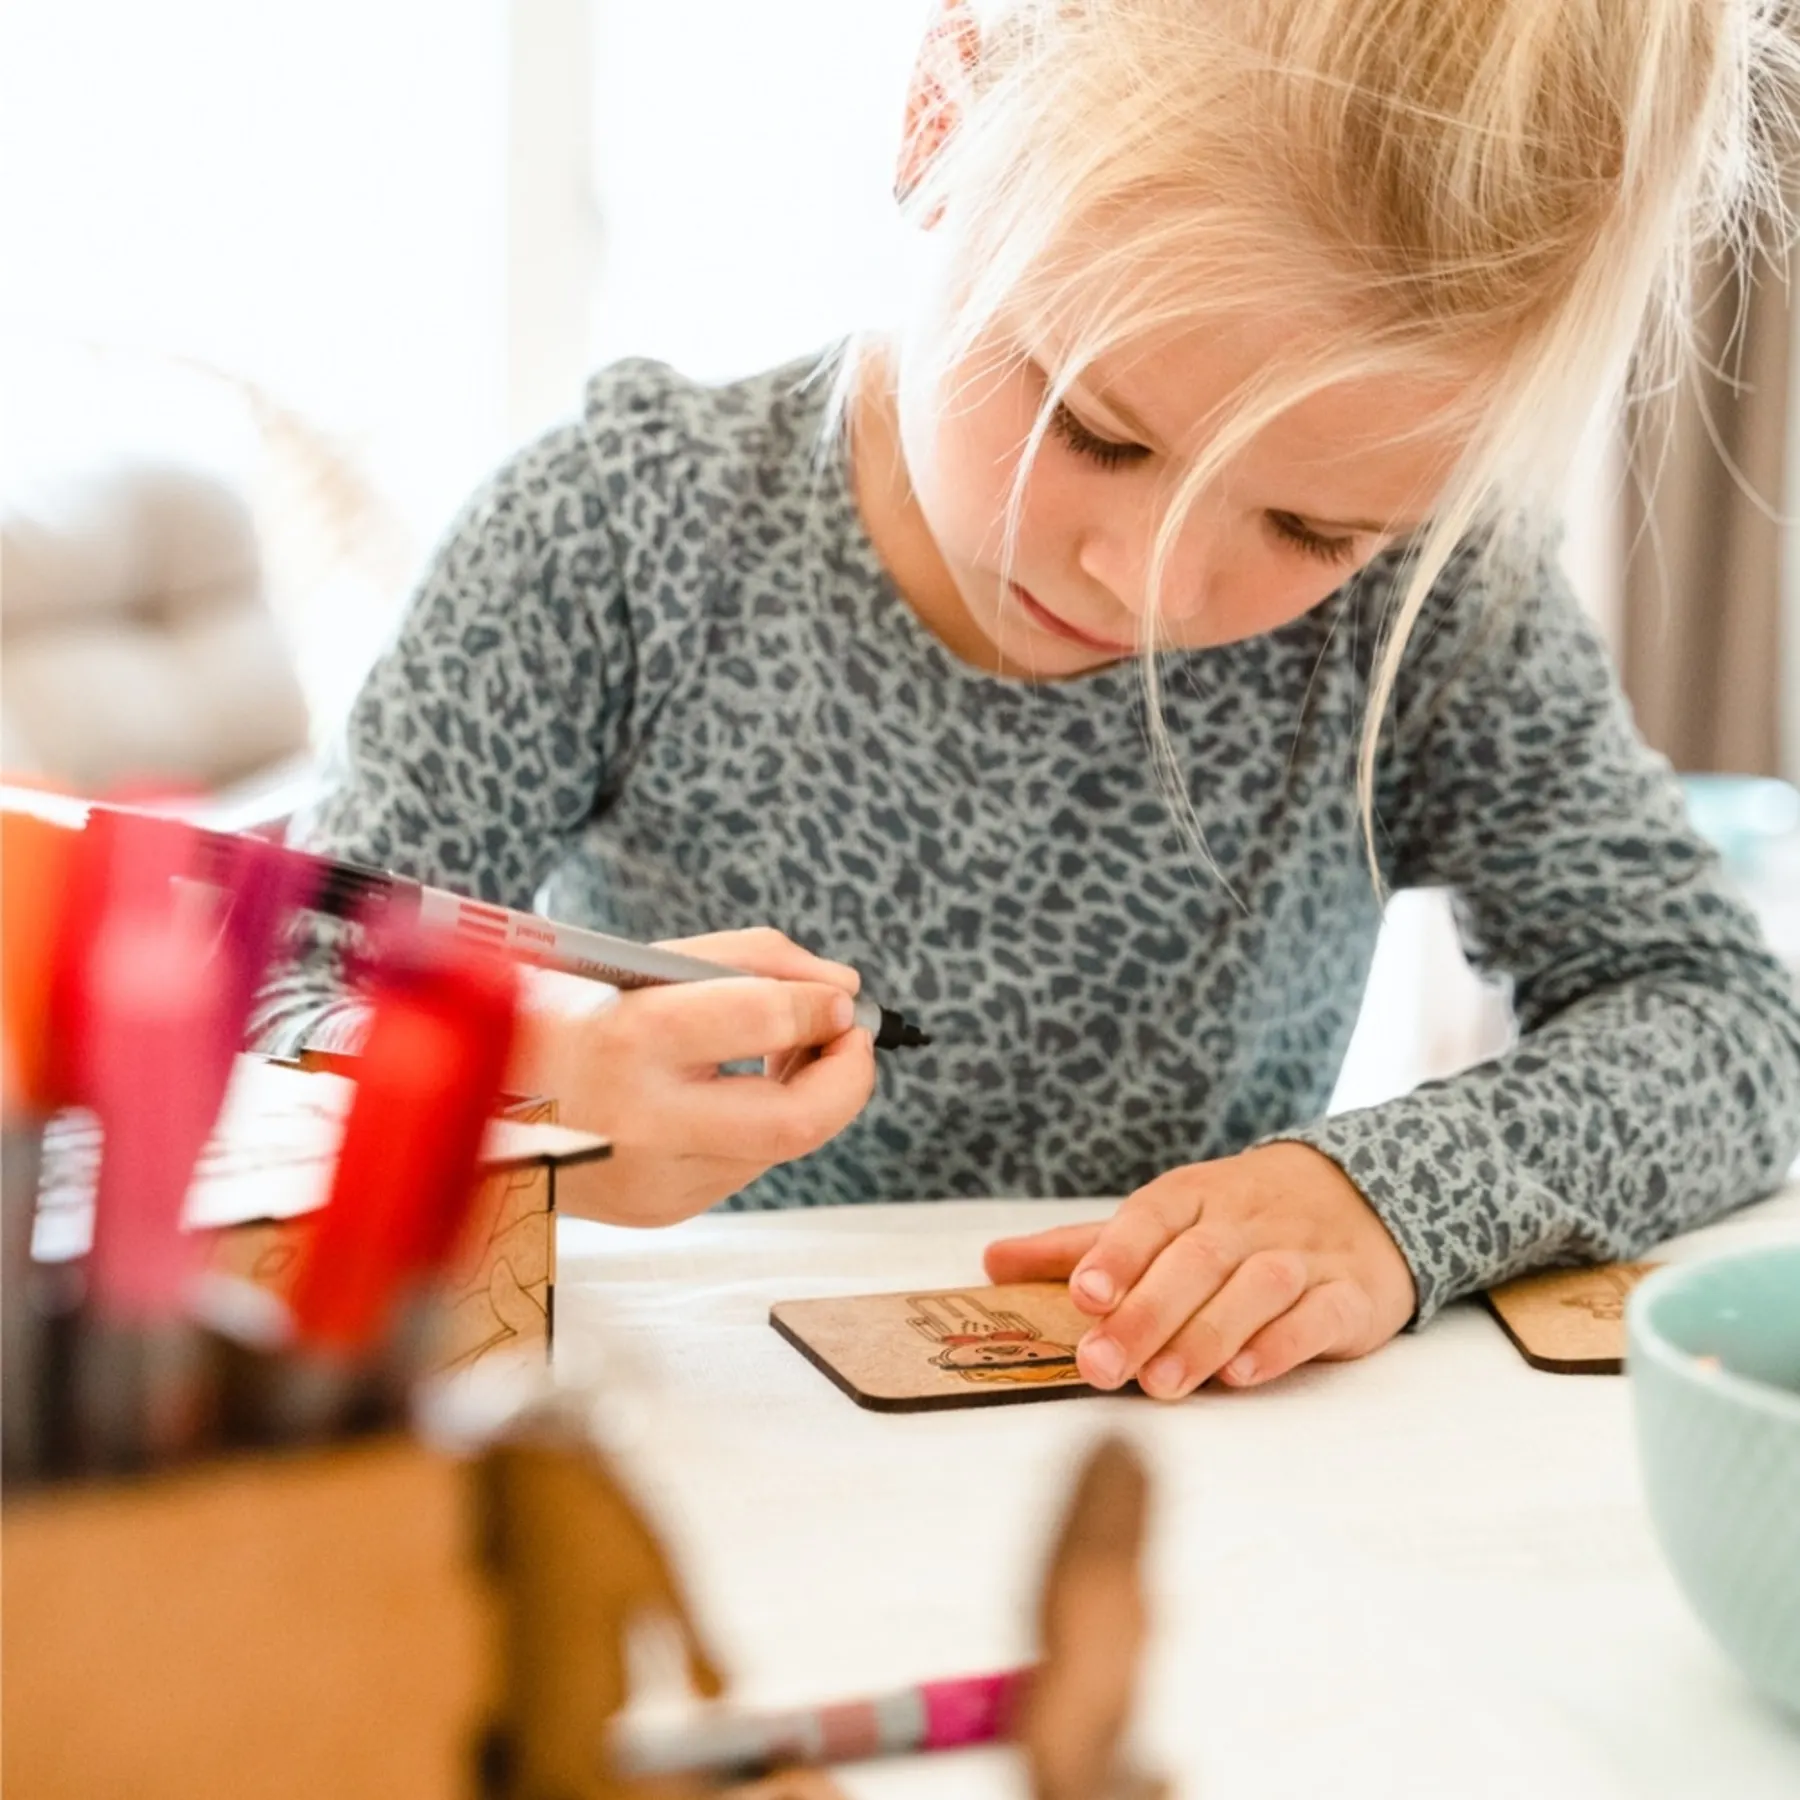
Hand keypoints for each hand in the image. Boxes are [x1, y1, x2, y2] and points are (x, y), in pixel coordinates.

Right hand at [508, 928, 875, 1226]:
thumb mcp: (648, 962)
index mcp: (629, 1039)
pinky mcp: (659, 1210)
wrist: (474, 1094)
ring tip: (789, 1052)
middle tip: (854, 1039)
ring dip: (805, 1095)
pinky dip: (757, 1123)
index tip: (840, 998)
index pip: (764, 1022)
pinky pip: (741, 1165)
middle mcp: (642, 1120)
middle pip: (796, 1120)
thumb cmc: (567, 1013)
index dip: (821, 1007)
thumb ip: (753, 962)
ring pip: (777, 1146)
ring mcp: (652, 1179)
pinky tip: (731, 1091)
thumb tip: (843, 989)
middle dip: (849, 1078)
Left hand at [982, 1144, 1416, 1395]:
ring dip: (1208, 1334)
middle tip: (1103, 1366)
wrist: (1359, 1198)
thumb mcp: (1161, 1222)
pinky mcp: (1350, 1294)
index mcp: (1193, 1196)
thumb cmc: (1235, 1221)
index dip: (1117, 1254)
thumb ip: (1081, 1248)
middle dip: (1147, 1314)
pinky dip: (1283, 1344)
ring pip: (1257, 1287)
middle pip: (1197, 1260)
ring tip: (1163, 1383)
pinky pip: (1318, 1315)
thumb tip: (991, 1263)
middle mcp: (1246, 1220)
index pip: (1150, 1216)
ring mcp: (1302, 1254)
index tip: (1084, 1294)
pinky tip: (1243, 1374)